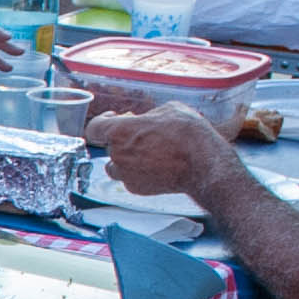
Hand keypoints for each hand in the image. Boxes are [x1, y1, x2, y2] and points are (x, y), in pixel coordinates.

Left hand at [95, 101, 232, 203]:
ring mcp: (125, 174)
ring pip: (116, 166)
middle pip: (110, 146)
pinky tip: (158, 166)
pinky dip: (139, 172)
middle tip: (145, 135)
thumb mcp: (169, 110)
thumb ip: (148, 116)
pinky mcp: (136, 189)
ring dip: (126, 158)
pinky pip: (130, 178)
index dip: (102, 122)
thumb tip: (146, 121)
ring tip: (149, 153)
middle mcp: (117, 155)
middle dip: (124, 139)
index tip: (113, 118)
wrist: (204, 164)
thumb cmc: (188, 134)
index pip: (94, 128)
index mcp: (119, 131)